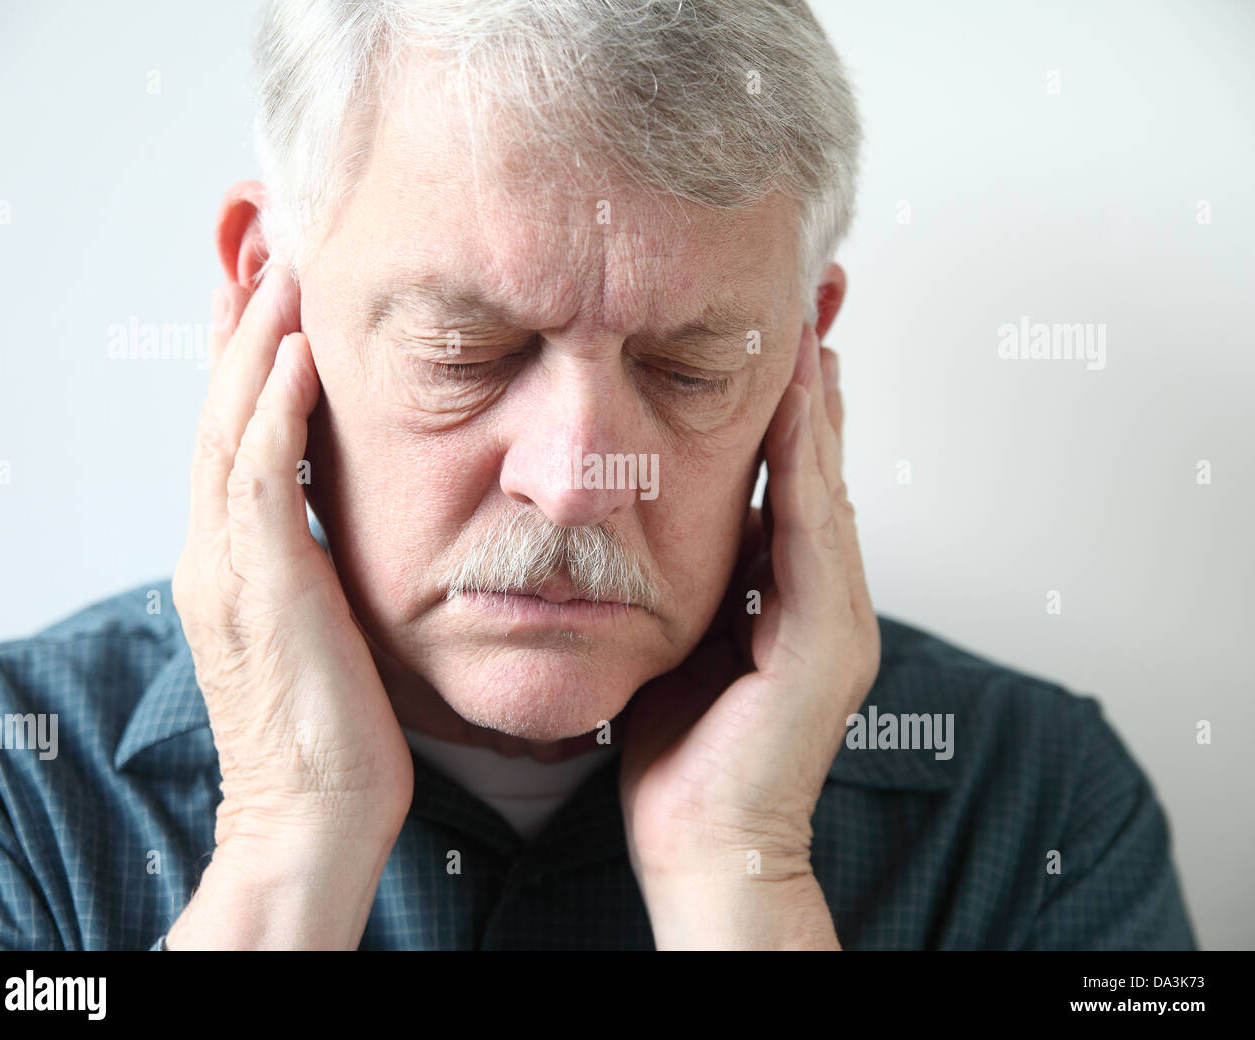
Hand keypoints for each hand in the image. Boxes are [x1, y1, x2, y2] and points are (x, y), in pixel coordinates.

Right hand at [166, 270, 412, 948]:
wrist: (313, 816)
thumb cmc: (336, 733)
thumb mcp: (327, 627)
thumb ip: (324, 566)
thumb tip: (353, 524)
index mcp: (234, 561)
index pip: (233, 436)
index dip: (244, 362)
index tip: (269, 297)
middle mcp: (216, 552)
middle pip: (219, 413)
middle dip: (239, 327)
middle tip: (262, 248)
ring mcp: (228, 566)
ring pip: (229, 427)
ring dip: (253, 343)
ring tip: (278, 268)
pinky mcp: (259, 586)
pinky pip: (260, 476)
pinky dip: (272, 408)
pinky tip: (294, 352)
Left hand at [618, 332, 879, 946]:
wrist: (704, 846)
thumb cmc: (678, 756)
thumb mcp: (674, 643)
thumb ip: (682, 583)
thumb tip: (639, 527)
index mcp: (783, 595)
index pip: (787, 478)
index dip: (783, 404)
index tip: (769, 331)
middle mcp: (822, 596)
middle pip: (818, 464)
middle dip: (813, 381)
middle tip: (808, 296)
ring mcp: (834, 616)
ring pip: (824, 483)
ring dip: (815, 402)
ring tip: (805, 322)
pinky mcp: (826, 640)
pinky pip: (813, 531)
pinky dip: (805, 462)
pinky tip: (797, 400)